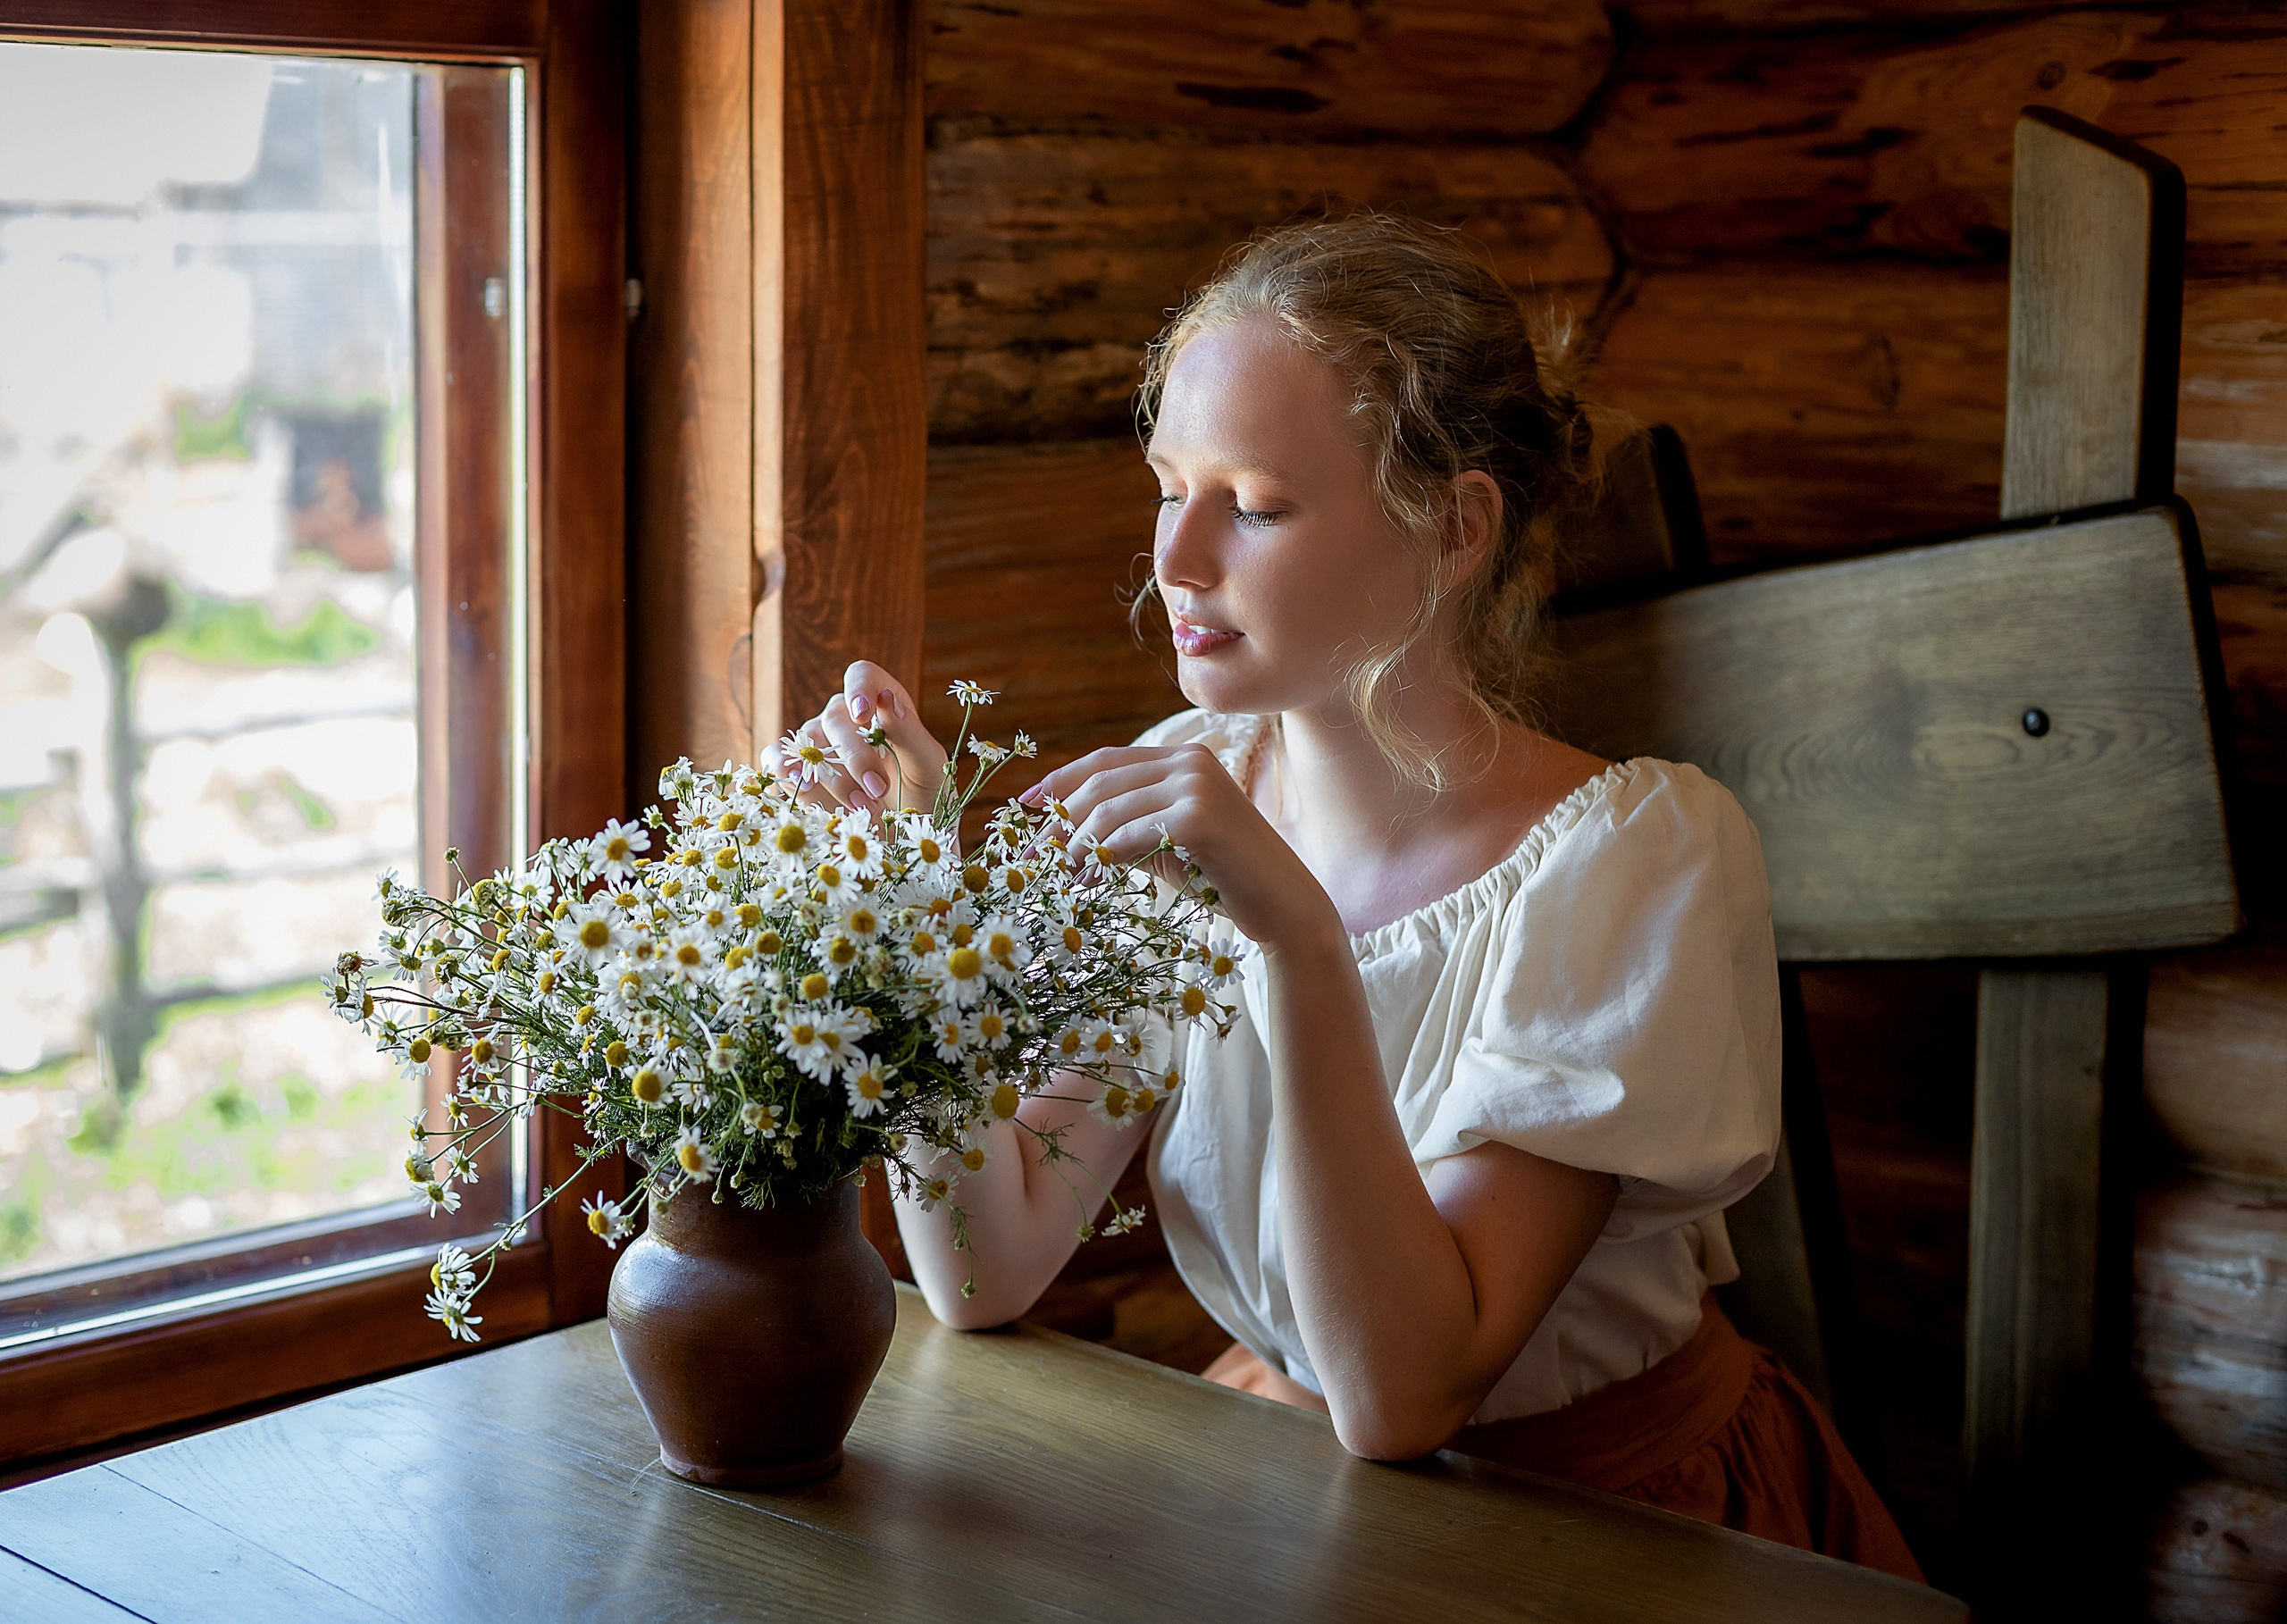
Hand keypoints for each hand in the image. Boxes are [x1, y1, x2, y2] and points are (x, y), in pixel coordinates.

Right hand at [762, 661, 947, 816]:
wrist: (904, 836)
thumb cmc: (922, 795)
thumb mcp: (930, 767)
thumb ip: (910, 733)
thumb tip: (885, 699)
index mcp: (881, 705)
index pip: (862, 676)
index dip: (858, 689)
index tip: (863, 715)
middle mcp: (845, 718)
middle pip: (834, 718)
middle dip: (855, 756)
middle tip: (878, 790)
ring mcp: (817, 744)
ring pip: (808, 743)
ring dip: (832, 776)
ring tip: (862, 807)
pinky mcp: (797, 771)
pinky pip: (776, 759)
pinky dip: (783, 769)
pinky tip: (801, 787)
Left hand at [1024, 743, 1340, 952]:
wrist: (1283, 906)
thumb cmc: (1222, 879)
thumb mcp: (1164, 842)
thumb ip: (1123, 827)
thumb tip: (1059, 834)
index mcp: (1184, 757)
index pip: (1106, 760)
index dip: (1060, 780)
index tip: (1024, 806)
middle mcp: (1190, 760)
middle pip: (1099, 783)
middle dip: (1057, 821)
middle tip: (1028, 858)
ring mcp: (1196, 784)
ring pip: (1107, 811)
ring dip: (1072, 846)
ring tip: (1056, 877)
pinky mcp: (1197, 816)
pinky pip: (1127, 835)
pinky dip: (1098, 858)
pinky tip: (1084, 880)